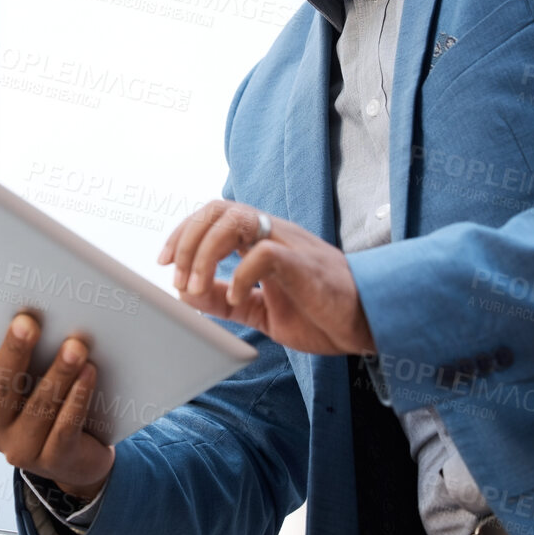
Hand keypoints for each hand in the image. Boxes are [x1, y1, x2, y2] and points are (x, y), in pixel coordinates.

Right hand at [0, 305, 115, 498]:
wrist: (77, 460)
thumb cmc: (45, 406)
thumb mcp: (23, 384)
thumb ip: (16, 357)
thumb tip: (26, 310)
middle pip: (0, 386)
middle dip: (14, 351)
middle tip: (27, 321)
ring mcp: (22, 448)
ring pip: (40, 406)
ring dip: (59, 372)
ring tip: (76, 345)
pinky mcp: (55, 460)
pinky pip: (66, 425)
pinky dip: (78, 397)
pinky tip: (89, 372)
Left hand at [158, 200, 373, 355]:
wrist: (370, 324)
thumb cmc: (321, 313)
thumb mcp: (261, 309)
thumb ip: (226, 299)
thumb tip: (186, 294)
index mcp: (262, 239)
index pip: (212, 216)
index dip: (182, 234)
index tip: (163, 263)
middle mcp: (273, 233)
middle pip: (216, 210)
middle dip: (186, 240)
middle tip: (176, 276)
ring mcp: (289, 244)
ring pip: (234, 221)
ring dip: (203, 253)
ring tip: (196, 286)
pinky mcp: (304, 264)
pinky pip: (262, 254)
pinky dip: (239, 275)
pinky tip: (238, 297)